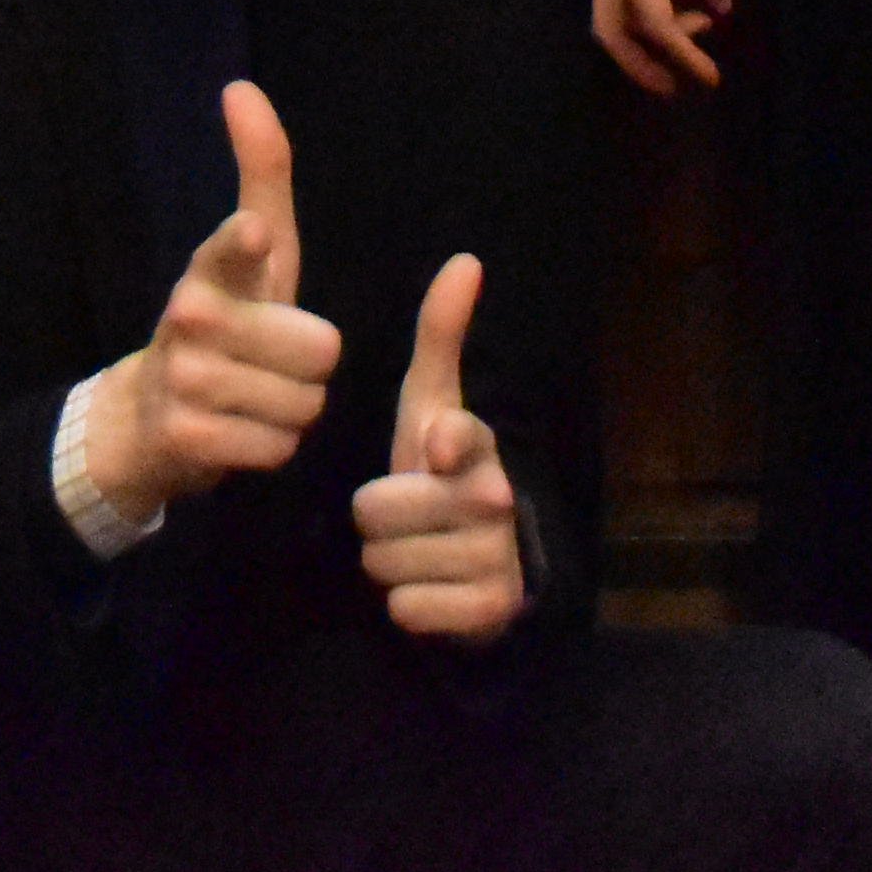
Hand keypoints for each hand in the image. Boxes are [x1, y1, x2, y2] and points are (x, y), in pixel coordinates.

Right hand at [72, 82, 344, 514]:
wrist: (149, 416)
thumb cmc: (224, 320)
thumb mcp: (252, 251)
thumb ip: (261, 172)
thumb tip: (241, 87)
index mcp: (211, 269)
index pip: (232, 250)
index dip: (244, 246)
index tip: (250, 234)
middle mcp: (189, 318)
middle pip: (321, 349)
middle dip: (311, 365)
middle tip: (271, 362)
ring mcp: (184, 381)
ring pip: (306, 404)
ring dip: (294, 409)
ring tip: (254, 397)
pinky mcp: (188, 439)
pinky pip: (280, 448)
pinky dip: (272, 447)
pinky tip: (239, 432)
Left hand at [351, 251, 528, 640]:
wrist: (478, 562)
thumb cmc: (438, 471)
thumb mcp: (431, 403)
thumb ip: (442, 336)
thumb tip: (465, 260)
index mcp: (478, 446)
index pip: (464, 437)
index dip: (448, 443)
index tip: (437, 448)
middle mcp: (496, 499)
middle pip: (380, 511)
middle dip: (374, 518)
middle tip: (399, 513)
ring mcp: (497, 558)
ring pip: (386, 562)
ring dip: (386, 560)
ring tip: (412, 547)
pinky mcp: (489, 611)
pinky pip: (407, 609)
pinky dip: (406, 604)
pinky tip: (427, 587)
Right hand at [592, 0, 742, 93]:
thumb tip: (719, 10)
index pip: (655, 24)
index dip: (683, 56)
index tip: (709, 79)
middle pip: (612, 30)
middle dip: (642, 64)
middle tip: (679, 86)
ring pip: (616, 12)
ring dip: (652, 32)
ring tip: (701, 27)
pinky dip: (653, 7)